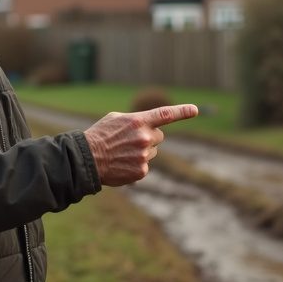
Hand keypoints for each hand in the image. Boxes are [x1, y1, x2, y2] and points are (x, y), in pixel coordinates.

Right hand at [82, 104, 198, 185]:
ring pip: (152, 152)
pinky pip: (145, 165)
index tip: (195, 110)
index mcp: (138, 121)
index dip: (182, 111)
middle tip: (130, 141)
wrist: (87, 159)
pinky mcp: (142, 171)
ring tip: (122, 153)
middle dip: (149, 137)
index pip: (165, 114)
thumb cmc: (100, 135)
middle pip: (159, 136)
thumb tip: (149, 125)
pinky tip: (122, 163)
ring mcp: (144, 155)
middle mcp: (144, 137)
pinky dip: (136, 165)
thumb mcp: (116, 119)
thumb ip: (136, 120)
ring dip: (142, 152)